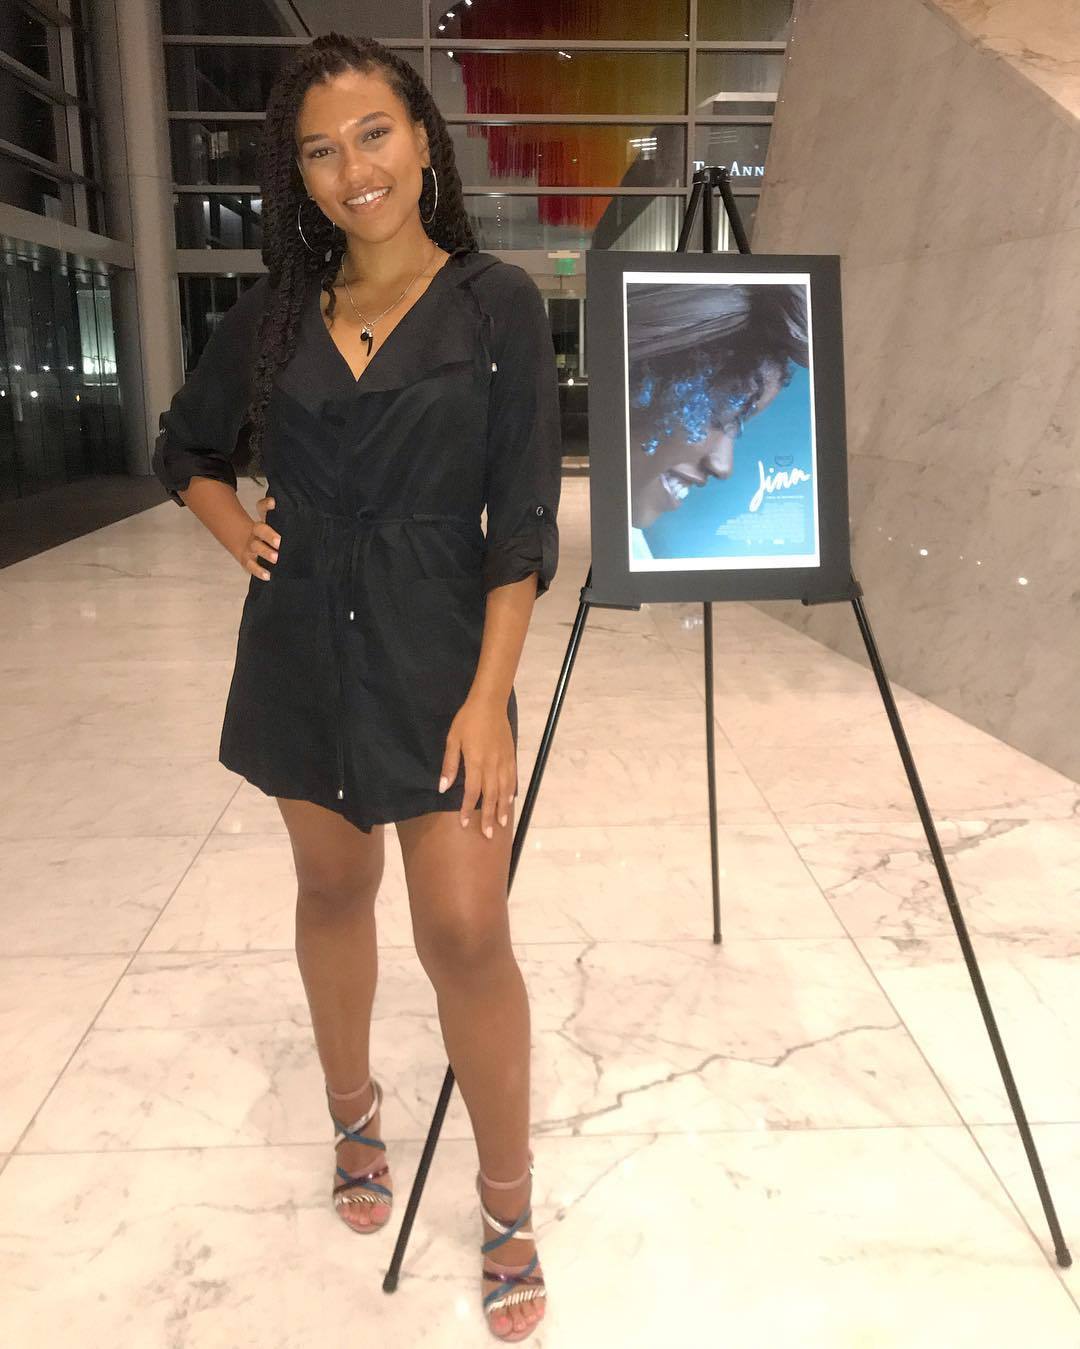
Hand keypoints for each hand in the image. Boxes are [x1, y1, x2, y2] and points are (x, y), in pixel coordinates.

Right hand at [237, 494, 279, 580]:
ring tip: (276, 558)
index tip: (275, 503)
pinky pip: (251, 566)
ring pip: (256, 547)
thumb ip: (285, 521)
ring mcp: (251, 547)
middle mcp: (256, 532)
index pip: (262, 508)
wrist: (247, 547)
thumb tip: (301, 515)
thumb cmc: (269, 538)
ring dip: (266, 553)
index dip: (267, 504)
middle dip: (269, 535)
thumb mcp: (276, 528)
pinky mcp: (248, 561)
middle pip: (260, 529)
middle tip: (280, 542)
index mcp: (263, 521)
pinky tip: (268, 575)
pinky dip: (259, 571)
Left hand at [438, 693, 516, 838]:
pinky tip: (509, 801)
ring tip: (501, 823)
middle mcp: (492, 765)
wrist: (490, 703)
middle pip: (491, 796)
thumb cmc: (467, 720)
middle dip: (488, 816)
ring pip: (504, 790)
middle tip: (488, 835)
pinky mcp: (511, 756)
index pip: (472, 792)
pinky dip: (511, 792)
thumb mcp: (452, 739)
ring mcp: (503, 761)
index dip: (467, 809)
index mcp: (476, 762)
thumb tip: (444, 787)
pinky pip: (512, 778)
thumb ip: (450, 764)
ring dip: (502, 808)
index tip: (464, 824)